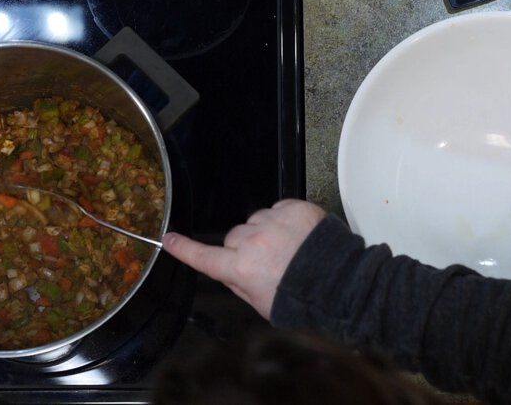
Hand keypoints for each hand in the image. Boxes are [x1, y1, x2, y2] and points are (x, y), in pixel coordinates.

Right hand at [163, 199, 325, 317]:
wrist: (342, 283)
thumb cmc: (303, 300)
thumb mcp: (263, 304)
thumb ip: (240, 284)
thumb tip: (230, 269)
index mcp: (241, 269)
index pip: (204, 257)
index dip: (184, 249)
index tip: (168, 239)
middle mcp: (253, 242)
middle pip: (233, 237)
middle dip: (243, 247)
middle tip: (268, 262)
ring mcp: (273, 222)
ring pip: (256, 221)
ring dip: (265, 231)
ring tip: (289, 250)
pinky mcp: (293, 208)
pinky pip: (278, 209)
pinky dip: (284, 220)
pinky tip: (299, 237)